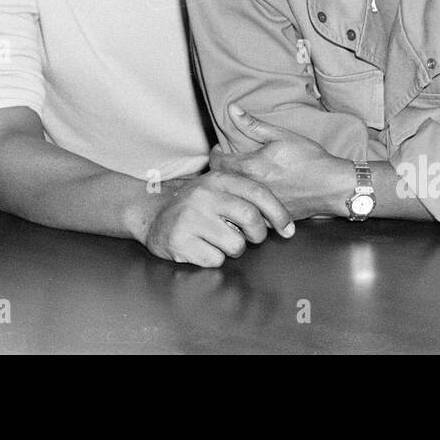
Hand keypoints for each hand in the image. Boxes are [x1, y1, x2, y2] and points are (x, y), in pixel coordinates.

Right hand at [134, 171, 294, 267]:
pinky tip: (201, 248)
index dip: (278, 213)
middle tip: (251, 238)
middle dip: (257, 235)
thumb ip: (244, 197)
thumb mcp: (216, 190)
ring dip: (233, 250)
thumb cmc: (195, 207)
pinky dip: (213, 259)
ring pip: (235, 244)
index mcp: (217, 179)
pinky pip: (215, 260)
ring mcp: (190, 218)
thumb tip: (281, 220)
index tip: (288, 230)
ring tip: (219, 241)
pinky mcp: (180, 240)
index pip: (257, 192)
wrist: (151, 216)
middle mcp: (203, 195)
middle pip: (251, 219)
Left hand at [210, 103, 347, 219]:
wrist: (333, 186)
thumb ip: (253, 125)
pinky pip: (249, 212)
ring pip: (234, 199)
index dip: (215, 153)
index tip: (222, 149)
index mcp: (251, 167)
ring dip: (233, 188)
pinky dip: (248, 203)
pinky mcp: (269, 219)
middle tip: (230, 161)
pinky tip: (256, 195)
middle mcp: (252, 189)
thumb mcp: (282, 136)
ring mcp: (260, 207)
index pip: (216, 163)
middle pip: (221, 182)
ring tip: (242, 178)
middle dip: (221, 170)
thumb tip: (232, 109)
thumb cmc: (310, 159)